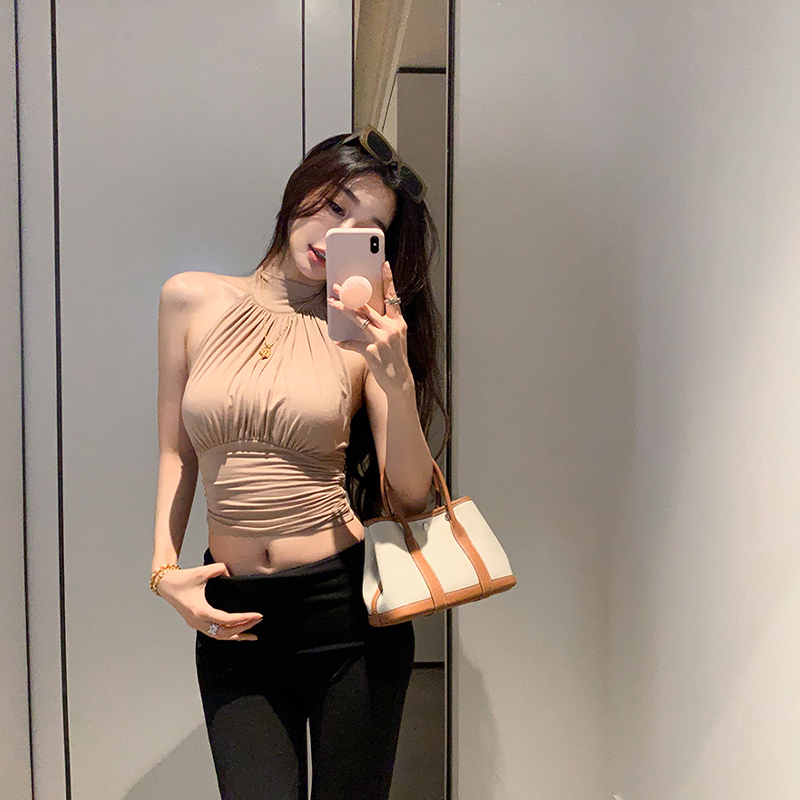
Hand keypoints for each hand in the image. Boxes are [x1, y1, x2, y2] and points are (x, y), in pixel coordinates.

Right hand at [156, 563, 262, 640]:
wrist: (166, 585)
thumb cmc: (183, 579)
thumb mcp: (202, 571)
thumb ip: (219, 569)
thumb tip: (230, 573)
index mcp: (200, 611)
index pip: (227, 620)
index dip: (244, 619)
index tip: (257, 615)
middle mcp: (198, 622)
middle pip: (225, 632)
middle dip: (244, 627)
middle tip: (259, 620)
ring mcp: (196, 624)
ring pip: (219, 636)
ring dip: (237, 635)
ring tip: (253, 634)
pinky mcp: (196, 623)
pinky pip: (214, 633)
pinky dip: (227, 634)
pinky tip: (238, 633)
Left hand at [328, 261, 412, 395]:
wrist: (400, 381)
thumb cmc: (395, 359)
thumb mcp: (394, 338)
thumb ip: (382, 325)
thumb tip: (364, 314)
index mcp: (398, 322)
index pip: (392, 296)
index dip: (388, 279)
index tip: (383, 264)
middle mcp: (391, 328)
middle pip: (368, 306)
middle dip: (351, 294)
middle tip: (339, 286)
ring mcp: (381, 339)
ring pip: (359, 318)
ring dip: (343, 309)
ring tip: (332, 302)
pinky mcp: (372, 351)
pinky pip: (354, 343)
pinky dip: (345, 342)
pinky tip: (337, 340)